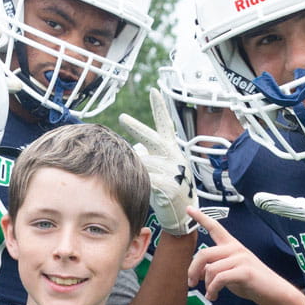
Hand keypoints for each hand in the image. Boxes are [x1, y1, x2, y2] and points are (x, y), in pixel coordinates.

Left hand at [119, 86, 195, 235]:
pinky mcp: (170, 187)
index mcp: (172, 150)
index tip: (154, 90)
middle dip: (137, 128)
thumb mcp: (161, 168)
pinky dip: (141, 180)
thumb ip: (151, 156)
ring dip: (136, 168)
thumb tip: (137, 148)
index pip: (165, 125)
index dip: (159, 108)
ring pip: (145, 163)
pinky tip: (136, 182)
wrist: (182, 214)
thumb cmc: (168, 190)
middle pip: (153, 138)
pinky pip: (149, 179)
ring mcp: (174, 171)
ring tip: (131, 175)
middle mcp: (174, 157)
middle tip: (123, 117)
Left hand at [184, 206, 301, 304]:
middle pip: (204, 254)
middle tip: (191, 284)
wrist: (274, 292)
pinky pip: (220, 279)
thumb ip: (214, 269)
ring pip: (211, 269)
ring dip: (207, 285)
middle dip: (193, 270)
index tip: (188, 208)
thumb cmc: (251, 282)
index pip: (215, 227)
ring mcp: (241, 259)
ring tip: (210, 295)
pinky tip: (214, 296)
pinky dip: (213, 290)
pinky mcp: (245, 271)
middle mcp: (235, 249)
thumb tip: (196, 274)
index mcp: (231, 246)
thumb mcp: (229, 273)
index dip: (201, 217)